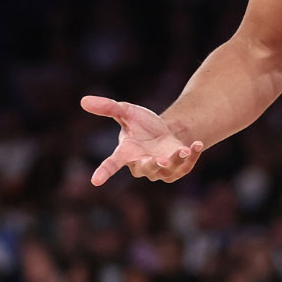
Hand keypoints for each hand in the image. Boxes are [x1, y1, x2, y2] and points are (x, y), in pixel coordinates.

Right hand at [81, 96, 204, 185]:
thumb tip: (83, 100)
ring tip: (186, 149)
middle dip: (154, 165)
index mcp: (125, 153)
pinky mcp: (176, 170)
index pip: (111, 164)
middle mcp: (141, 165)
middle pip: (145, 169)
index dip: (103, 172)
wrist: (165, 132)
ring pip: (168, 170)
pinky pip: (185, 167)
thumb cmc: (142, 125)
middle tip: (162, 160)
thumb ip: (108, 108)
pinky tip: (197, 144)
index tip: (95, 181)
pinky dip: (192, 156)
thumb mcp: (127, 112)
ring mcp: (160, 170)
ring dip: (177, 160)